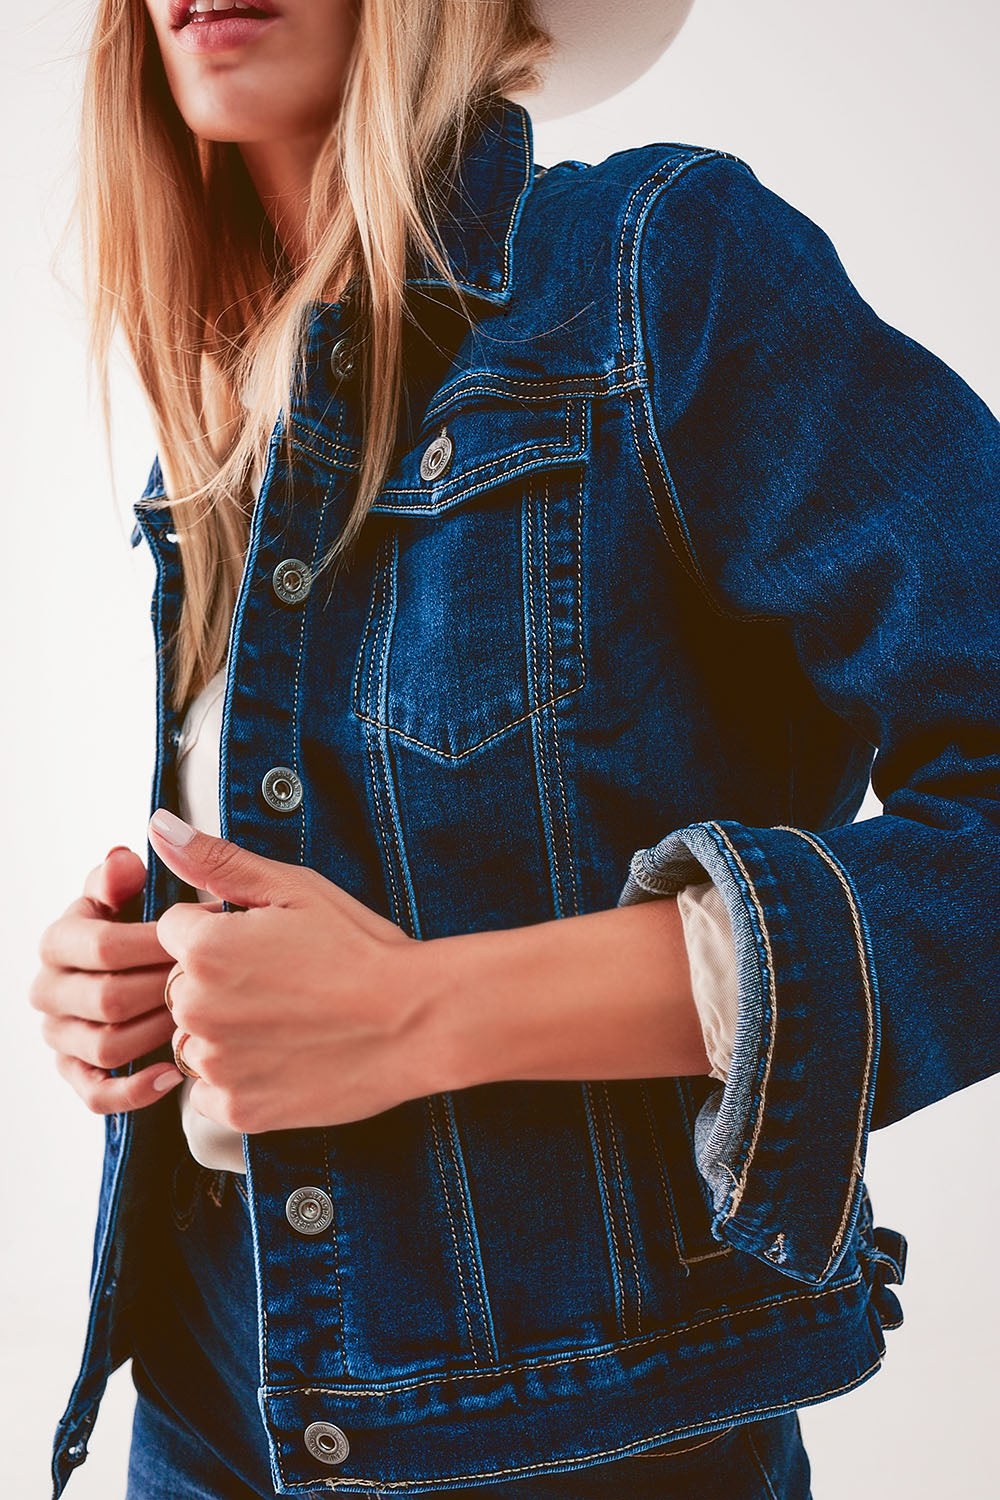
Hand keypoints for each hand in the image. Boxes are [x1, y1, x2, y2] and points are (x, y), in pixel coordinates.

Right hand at [31, 848, 184, 1112]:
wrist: (158, 969)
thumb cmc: (153, 928)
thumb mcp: (138, 892)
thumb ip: (126, 875)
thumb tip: (122, 859)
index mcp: (59, 940)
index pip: (102, 945)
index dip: (158, 943)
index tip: (205, 937)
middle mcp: (49, 989)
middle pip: (107, 998)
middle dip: (164, 989)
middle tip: (212, 982)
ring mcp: (60, 1035)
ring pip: (106, 1045)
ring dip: (158, 1033)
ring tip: (200, 1019)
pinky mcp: (77, 1072)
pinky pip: (97, 1093)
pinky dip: (136, 1088)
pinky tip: (173, 1073)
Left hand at [148, 804, 710, 1137]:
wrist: (442, 1022)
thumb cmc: (379, 943)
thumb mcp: (303, 887)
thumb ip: (224, 857)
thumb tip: (159, 819)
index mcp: (215, 943)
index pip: (177, 929)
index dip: (228, 932)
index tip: (281, 942)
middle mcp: (209, 1005)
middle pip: (186, 987)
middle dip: (232, 978)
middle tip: (301, 980)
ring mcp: (227, 1066)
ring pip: (204, 1041)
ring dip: (241, 1028)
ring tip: (310, 1015)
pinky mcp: (248, 1115)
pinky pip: (226, 1092)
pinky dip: (256, 1076)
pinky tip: (311, 1053)